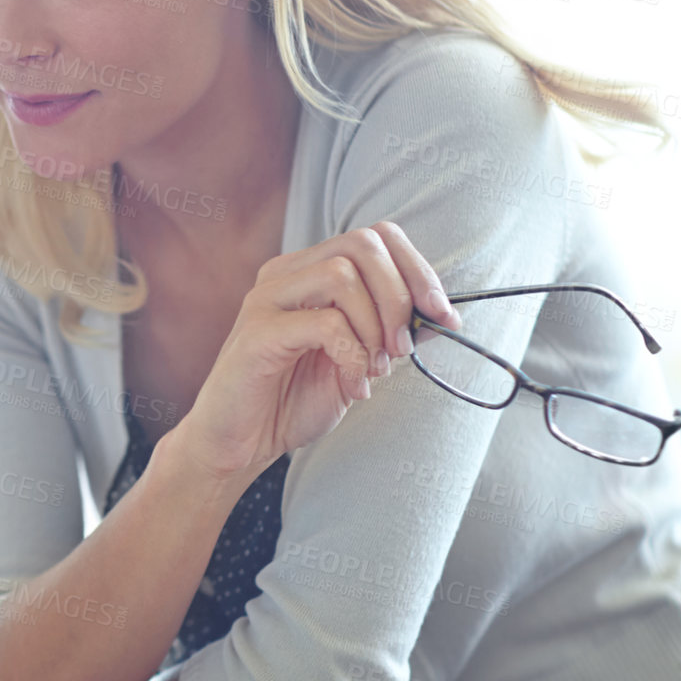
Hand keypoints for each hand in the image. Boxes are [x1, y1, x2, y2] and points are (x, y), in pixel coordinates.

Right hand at [177, 221, 463, 480]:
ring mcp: (266, 300)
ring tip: (374, 369)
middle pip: (362, 244)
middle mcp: (284, 275)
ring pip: (342, 276)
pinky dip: (352, 356)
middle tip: (402, 348)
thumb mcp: (357, 361)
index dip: (418, 270)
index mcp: (307, 272)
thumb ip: (389, 332)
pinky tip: (351, 384)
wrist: (237, 444)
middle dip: (401, 296)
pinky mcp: (257, 333)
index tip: (443, 316)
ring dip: (375, 326)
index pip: (374, 236)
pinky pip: (325, 324)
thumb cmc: (290, 401)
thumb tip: (440, 314)